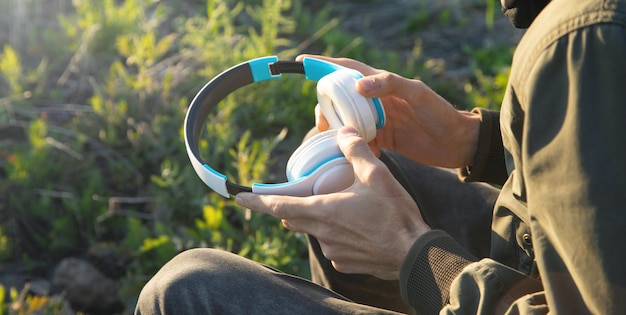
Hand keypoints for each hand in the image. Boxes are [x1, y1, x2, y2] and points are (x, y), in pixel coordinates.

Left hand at [236, 126, 430, 279]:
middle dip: (289, 207)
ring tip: (341, 207)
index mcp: (323, 211)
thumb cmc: (396, 215)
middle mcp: (323, 234)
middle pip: (293, 219)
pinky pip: (333, 246)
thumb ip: (356, 151)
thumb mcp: (377, 175)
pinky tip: (358, 227)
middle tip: (296, 194)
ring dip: (319, 219)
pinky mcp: (346, 263)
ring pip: (314, 231)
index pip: (279, 206)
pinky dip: (338, 234)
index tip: (239, 198)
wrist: (415, 255)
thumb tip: (343, 131)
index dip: (257, 201)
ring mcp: (334, 251)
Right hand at [297, 54, 480, 167]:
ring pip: (346, 122)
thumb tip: (358, 85)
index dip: (324, 65)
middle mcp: (376, 100)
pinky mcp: (382, 139)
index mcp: (382, 83)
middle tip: (323, 123)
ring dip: (338, 131)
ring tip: (335, 142)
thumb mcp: (417, 94)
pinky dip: (353, 148)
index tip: (302, 64)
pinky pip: (359, 142)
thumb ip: (390, 85)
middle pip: (340, 99)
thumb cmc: (440, 114)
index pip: (348, 69)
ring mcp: (378, 120)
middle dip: (327, 108)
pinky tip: (354, 155)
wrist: (457, 144)